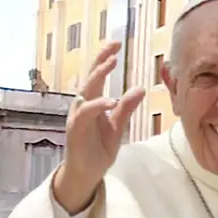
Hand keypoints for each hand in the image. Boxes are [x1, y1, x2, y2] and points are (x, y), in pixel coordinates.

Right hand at [53, 42, 145, 213]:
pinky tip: (109, 101)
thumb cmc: (99, 148)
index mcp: (94, 102)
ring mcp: (78, 117)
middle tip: (113, 48)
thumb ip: (127, 107)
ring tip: (111, 65)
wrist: (87, 172)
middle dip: (100, 61)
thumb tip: (141, 88)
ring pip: (85, 92)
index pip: (97, 76)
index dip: (104, 59)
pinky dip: (97, 106)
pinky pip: (85, 114)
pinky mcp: (76, 130)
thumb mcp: (118, 126)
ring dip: (97, 77)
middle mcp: (83, 106)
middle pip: (90, 78)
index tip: (116, 45)